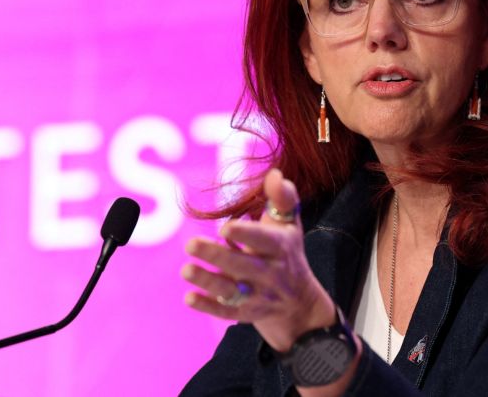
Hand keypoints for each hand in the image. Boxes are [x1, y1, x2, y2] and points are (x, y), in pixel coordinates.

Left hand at [181, 169, 335, 351]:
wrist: (301, 305)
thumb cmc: (288, 254)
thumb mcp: (290, 225)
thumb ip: (283, 198)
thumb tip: (274, 174)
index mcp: (281, 248)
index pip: (265, 241)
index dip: (246, 235)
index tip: (226, 227)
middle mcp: (271, 273)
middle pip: (244, 265)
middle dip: (217, 256)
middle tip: (190, 244)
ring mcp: (259, 296)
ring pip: (233, 290)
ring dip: (208, 281)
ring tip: (186, 270)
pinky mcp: (247, 314)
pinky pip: (228, 312)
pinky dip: (208, 307)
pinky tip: (189, 298)